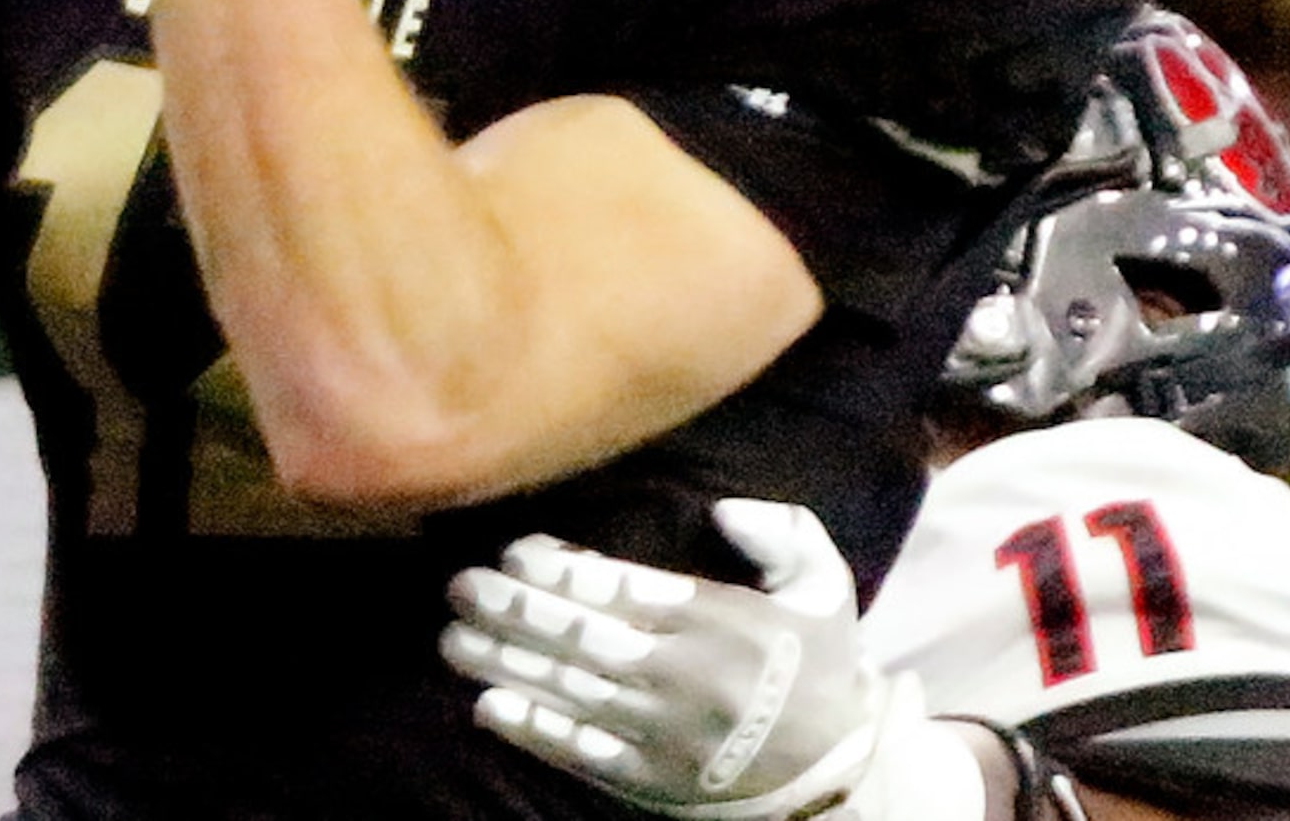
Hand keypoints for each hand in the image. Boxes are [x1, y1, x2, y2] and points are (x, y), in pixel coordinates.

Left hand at [443, 503, 982, 818]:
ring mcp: (659, 732)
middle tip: (459, 586)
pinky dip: (533, 730)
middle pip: (578, 637)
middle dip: (512, 610)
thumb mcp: (824, 586)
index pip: (619, 588)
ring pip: (566, 692)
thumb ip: (784, 533)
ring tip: (452, 638)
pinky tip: (487, 706)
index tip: (513, 551)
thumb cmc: (815, 665)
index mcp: (711, 620)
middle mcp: (676, 674)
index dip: (559, 570)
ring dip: (504, 663)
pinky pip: (581, 752)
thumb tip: (725, 509)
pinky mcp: (649, 780)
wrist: (837, 773)